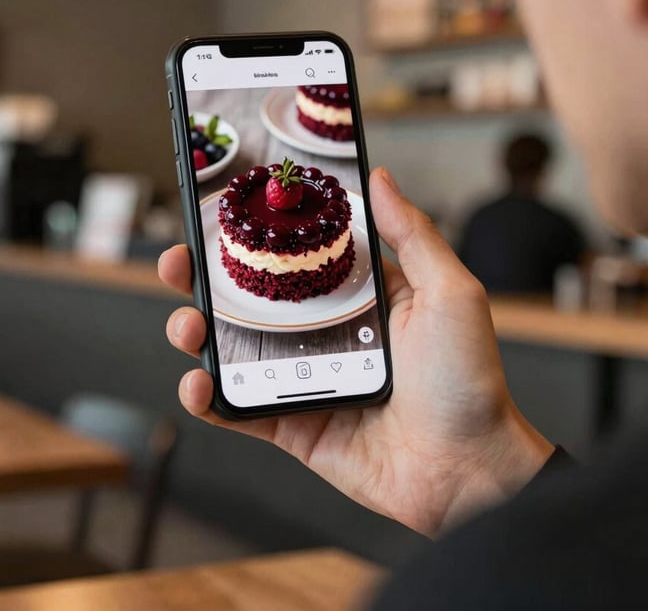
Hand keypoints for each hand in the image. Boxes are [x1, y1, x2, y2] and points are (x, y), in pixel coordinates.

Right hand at [159, 167, 552, 536]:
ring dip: (196, 334)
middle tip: (180, 263)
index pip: (293, 258)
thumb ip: (412, 235)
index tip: (220, 214)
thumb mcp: (448, 292)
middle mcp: (324, 335)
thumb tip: (381, 178)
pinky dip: (208, 399)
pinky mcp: (293, 425)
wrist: (467, 470)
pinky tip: (197, 384)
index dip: (255, 237)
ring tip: (187, 326)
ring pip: (233, 350)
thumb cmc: (467, 380)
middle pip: (251, 300)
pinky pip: (239, 409)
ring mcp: (304, 380)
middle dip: (206, 280)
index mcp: (355, 298)